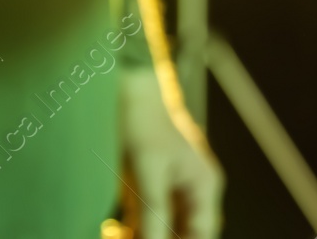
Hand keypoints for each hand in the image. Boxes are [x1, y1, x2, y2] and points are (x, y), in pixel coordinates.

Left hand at [121, 66, 222, 238]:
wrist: (127, 93)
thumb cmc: (143, 125)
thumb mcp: (149, 172)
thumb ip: (155, 213)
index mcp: (204, 185)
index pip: (203, 232)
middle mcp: (193, 191)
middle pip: (183, 233)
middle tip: (126, 238)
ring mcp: (172, 191)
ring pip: (162, 230)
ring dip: (141, 236)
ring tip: (114, 235)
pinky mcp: (151, 190)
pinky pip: (146, 221)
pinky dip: (131, 229)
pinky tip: (112, 229)